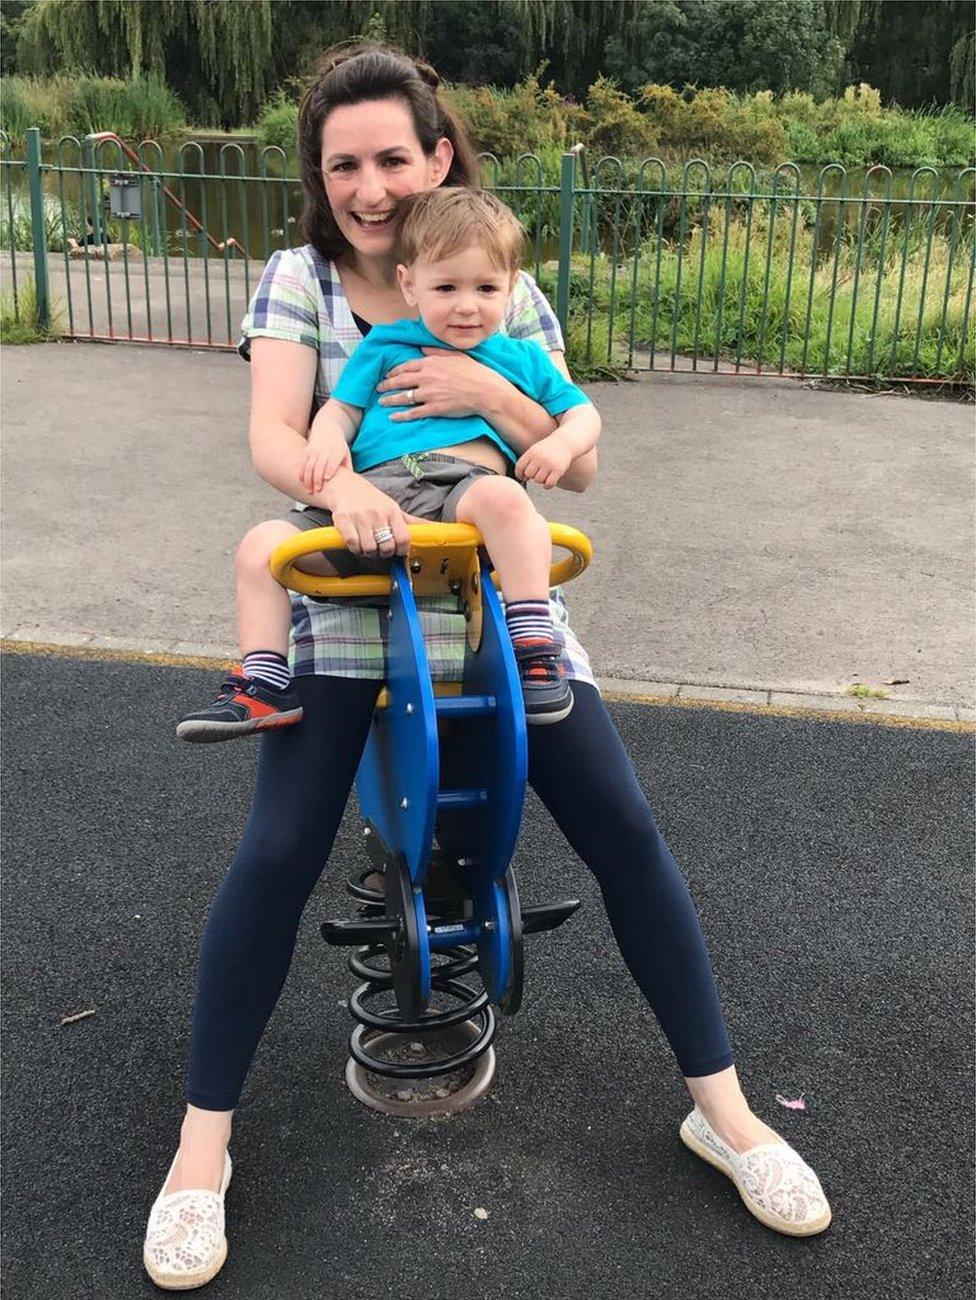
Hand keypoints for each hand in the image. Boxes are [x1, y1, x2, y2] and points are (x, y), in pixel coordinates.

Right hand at [300, 435, 350, 495]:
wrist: (327, 428)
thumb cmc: (339, 445)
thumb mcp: (346, 453)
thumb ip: (348, 467)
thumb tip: (352, 483)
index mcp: (337, 451)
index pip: (332, 461)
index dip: (329, 469)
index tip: (327, 479)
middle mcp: (325, 451)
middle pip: (320, 465)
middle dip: (317, 478)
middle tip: (318, 490)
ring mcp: (314, 451)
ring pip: (309, 466)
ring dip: (308, 479)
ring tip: (310, 491)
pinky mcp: (307, 451)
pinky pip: (303, 464)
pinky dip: (302, 474)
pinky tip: (303, 483)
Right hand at [324, 469, 410, 558]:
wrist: (344, 485)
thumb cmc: (370, 499)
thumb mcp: (392, 507)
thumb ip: (410, 521)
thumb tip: (432, 527)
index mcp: (392, 510)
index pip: (403, 538)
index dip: (402, 550)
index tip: (397, 550)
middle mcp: (377, 513)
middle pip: (387, 547)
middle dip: (384, 552)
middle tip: (380, 547)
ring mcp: (360, 517)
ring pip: (370, 549)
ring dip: (369, 552)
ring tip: (367, 544)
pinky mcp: (343, 520)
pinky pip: (353, 545)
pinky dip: (355, 549)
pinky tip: (357, 543)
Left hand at [376, 347, 501, 420]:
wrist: (485, 390)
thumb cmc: (473, 371)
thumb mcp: (454, 355)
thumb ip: (435, 350)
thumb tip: (421, 346)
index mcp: (430, 363)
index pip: (406, 366)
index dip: (394, 372)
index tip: (388, 375)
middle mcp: (427, 377)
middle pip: (401, 381)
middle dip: (387, 385)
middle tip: (378, 388)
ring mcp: (430, 394)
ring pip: (404, 397)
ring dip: (390, 400)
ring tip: (382, 402)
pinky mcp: (435, 408)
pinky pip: (414, 413)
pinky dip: (401, 416)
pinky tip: (393, 417)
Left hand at [515, 434, 575, 489]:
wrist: (565, 443)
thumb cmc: (547, 449)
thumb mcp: (535, 450)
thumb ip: (527, 461)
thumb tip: (522, 478)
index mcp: (531, 452)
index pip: (519, 467)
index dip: (519, 474)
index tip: (524, 477)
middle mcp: (539, 457)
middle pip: (528, 474)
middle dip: (531, 477)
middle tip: (537, 474)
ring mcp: (549, 463)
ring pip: (538, 480)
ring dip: (540, 481)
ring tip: (544, 476)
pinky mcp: (558, 469)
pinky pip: (548, 484)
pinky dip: (547, 486)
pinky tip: (548, 483)